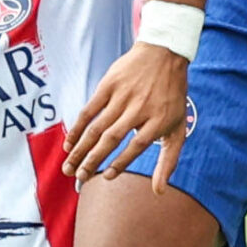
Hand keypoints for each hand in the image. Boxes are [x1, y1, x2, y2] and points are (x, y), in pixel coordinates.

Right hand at [63, 44, 190, 188]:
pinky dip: (77, 128)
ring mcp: (122, 96)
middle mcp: (139, 108)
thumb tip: (159, 192)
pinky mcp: (109, 85)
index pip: (136, 145)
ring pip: (97, 127)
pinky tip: (69, 144)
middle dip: (93, 161)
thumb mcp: (178, 128)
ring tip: (69, 168)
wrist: (164, 54)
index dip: (121, 162)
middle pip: (112, 138)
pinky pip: (89, 110)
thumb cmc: (172, 97)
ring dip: (80, 149)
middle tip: (78, 179)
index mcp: (158, 120)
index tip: (106, 177)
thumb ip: (169, 160)